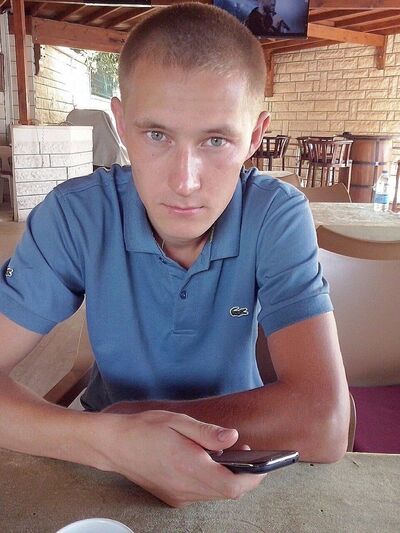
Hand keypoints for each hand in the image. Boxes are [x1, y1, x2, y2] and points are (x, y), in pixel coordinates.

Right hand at [94, 410, 265, 506]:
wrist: (114, 445)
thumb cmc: (145, 428)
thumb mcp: (179, 421)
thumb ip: (208, 433)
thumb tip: (234, 438)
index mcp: (190, 466)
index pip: (233, 485)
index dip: (254, 477)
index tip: (264, 464)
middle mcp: (185, 487)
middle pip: (227, 492)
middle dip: (244, 477)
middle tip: (247, 453)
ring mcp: (178, 496)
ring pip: (215, 494)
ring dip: (228, 479)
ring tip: (227, 454)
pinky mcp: (171, 497)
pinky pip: (201, 494)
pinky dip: (212, 481)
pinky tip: (207, 463)